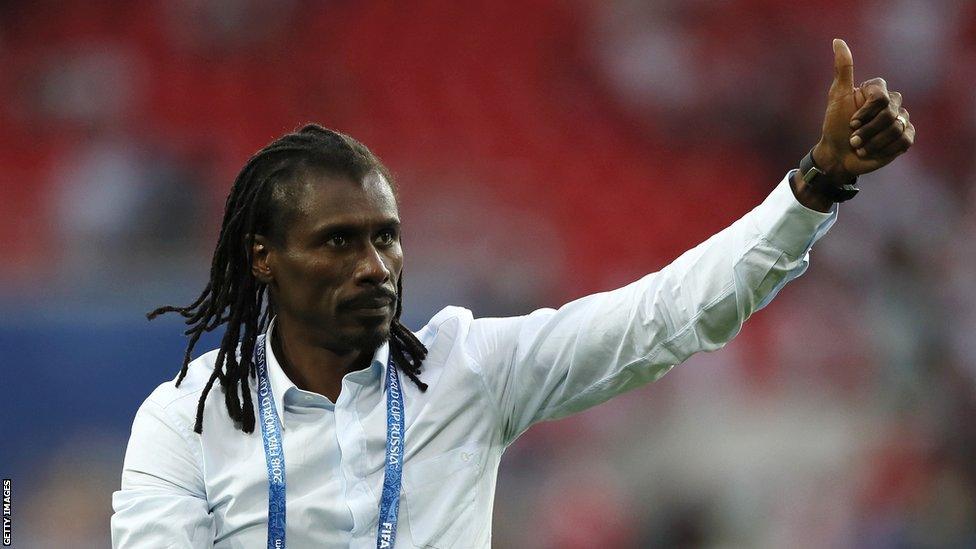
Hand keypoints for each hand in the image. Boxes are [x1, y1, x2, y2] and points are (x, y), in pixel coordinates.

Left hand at [812, 39, 914, 177]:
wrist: (838, 155)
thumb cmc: (835, 125)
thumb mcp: (837, 96)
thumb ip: (843, 68)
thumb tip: (837, 40)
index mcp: (878, 90)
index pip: (881, 97)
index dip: (865, 113)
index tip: (851, 122)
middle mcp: (893, 102)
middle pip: (890, 114)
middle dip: (867, 130)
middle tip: (853, 139)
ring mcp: (901, 119)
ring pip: (896, 129)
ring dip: (873, 142)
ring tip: (859, 147)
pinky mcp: (906, 138)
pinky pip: (904, 140)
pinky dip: (884, 149)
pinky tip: (872, 152)